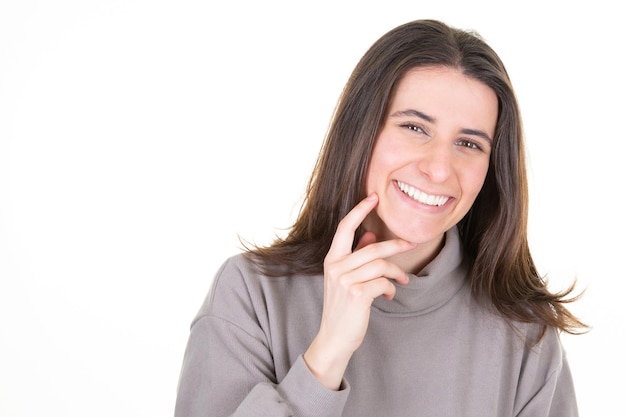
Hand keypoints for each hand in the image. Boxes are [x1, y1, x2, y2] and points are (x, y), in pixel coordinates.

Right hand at [303, 193, 415, 389]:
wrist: (334, 338)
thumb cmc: (343, 307)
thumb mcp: (345, 279)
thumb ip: (356, 256)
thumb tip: (369, 234)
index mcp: (332, 259)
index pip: (344, 227)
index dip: (359, 210)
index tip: (374, 196)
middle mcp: (336, 266)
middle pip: (373, 247)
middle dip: (396, 244)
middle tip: (412, 243)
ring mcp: (345, 280)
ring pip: (381, 264)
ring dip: (397, 272)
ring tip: (402, 280)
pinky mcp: (357, 295)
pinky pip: (384, 282)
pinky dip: (391, 288)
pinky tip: (389, 295)